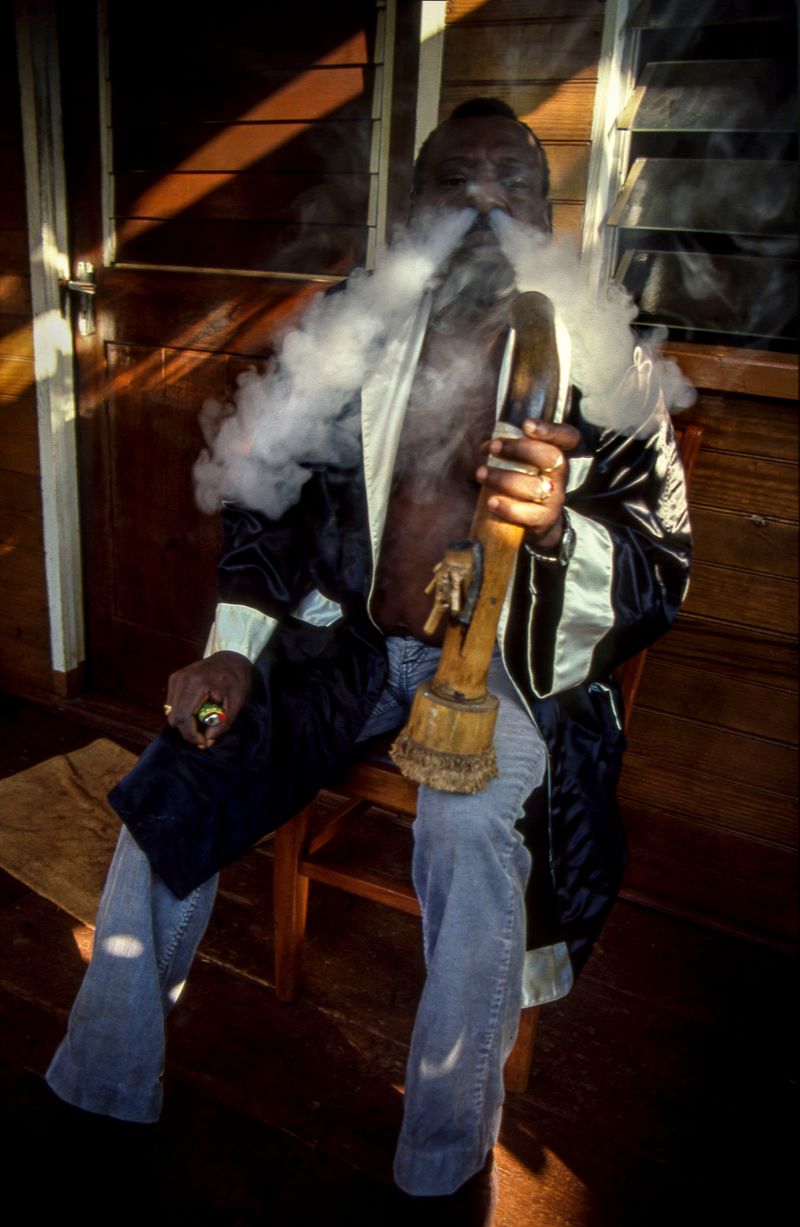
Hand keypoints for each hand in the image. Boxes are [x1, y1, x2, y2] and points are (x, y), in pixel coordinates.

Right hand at [164, 651, 251, 748]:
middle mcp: (180, 680)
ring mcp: (175, 678)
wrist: (231, 658)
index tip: (204, 742)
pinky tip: (197, 711)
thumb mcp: (236, 703)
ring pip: (171, 713)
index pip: (183, 717)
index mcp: (196, 683)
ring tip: (202, 722)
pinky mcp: (174, 679)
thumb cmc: (236, 679)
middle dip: (188, 731)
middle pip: (174, 717)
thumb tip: (207, 741)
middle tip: (205, 735)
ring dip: (185, 723)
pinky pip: (172, 705)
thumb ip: (222, 724)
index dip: (191, 735)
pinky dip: (183, 713)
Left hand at [476, 419, 580, 550]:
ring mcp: (555, 498)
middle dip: (520, 449)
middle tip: (494, 448)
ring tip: (481, 474)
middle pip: (551, 457)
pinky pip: (529, 514)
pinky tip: (491, 502)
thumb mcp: (524, 462)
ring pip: (534, 486)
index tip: (526, 424)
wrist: (538, 522)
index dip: (551, 429)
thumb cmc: (524, 482)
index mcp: (559, 454)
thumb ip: (513, 448)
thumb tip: (487, 445)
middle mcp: (561, 476)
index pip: (568, 437)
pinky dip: (508, 508)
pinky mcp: (544, 519)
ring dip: (504, 478)